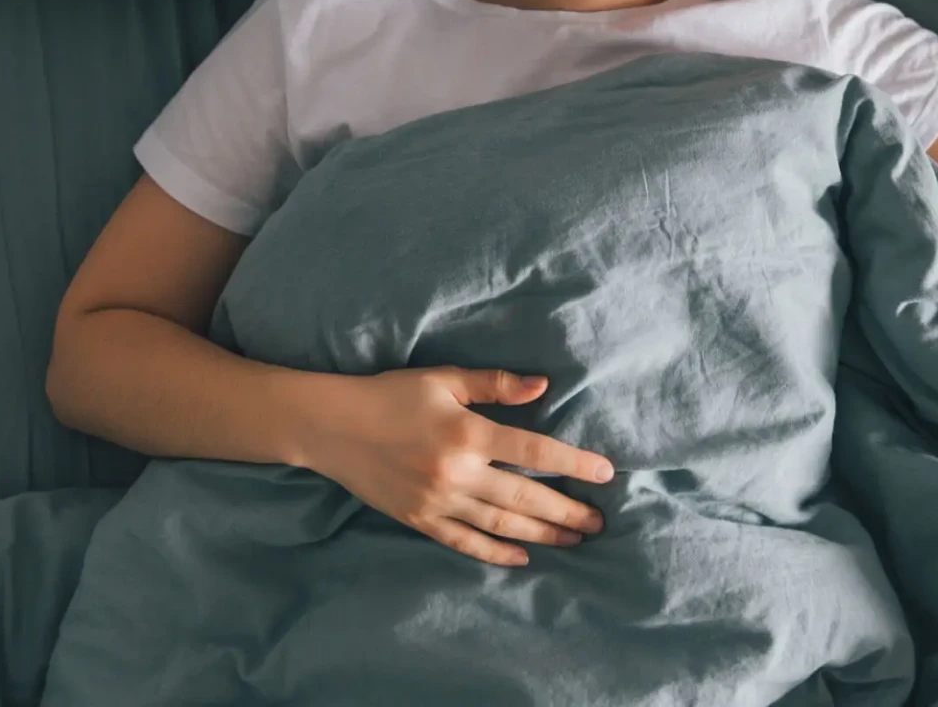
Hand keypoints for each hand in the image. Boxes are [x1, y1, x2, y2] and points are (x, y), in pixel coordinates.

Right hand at [302, 367, 614, 566]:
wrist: (331, 427)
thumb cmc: (391, 394)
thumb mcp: (445, 380)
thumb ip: (495, 384)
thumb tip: (543, 385)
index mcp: (467, 434)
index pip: (534, 452)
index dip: (574, 465)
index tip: (606, 474)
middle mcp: (456, 473)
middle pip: (525, 497)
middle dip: (567, 511)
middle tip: (599, 522)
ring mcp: (437, 502)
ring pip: (501, 523)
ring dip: (541, 534)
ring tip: (574, 540)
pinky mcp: (419, 520)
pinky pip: (464, 541)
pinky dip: (495, 552)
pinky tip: (522, 557)